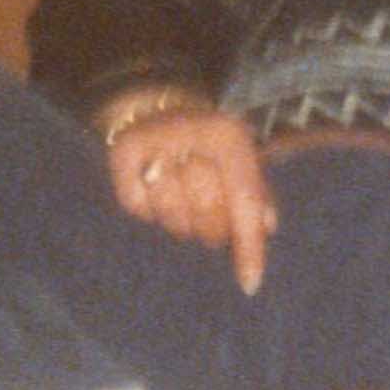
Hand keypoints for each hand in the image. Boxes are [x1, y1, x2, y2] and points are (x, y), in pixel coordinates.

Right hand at [101, 95, 277, 295]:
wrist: (157, 104)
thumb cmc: (210, 145)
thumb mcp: (240, 159)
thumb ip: (257, 195)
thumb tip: (267, 229)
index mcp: (228, 135)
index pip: (244, 198)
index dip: (249, 245)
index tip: (251, 285)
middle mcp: (191, 133)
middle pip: (207, 212)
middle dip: (213, 231)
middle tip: (211, 228)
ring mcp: (154, 141)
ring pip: (172, 215)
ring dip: (181, 223)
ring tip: (184, 205)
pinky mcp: (122, 152)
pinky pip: (137, 208)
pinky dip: (148, 210)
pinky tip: (155, 192)